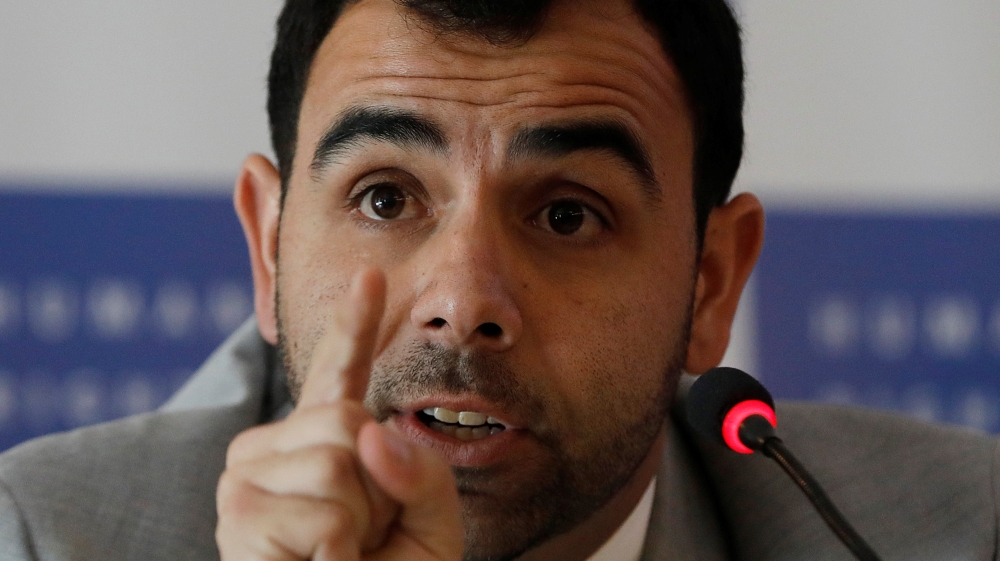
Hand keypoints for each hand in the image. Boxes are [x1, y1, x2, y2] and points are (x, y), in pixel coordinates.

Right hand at [216, 270, 463, 560]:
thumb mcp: (430, 526)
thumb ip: (420, 473)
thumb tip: (370, 435)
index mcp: (324, 442)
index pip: (340, 372)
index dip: (357, 323)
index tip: (371, 274)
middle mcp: (274, 448)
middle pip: (348, 417)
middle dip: (376, 488)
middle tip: (358, 536)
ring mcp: (246, 478)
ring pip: (338, 458)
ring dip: (359, 522)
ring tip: (338, 554)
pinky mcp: (240, 515)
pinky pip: (325, 509)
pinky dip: (339, 549)